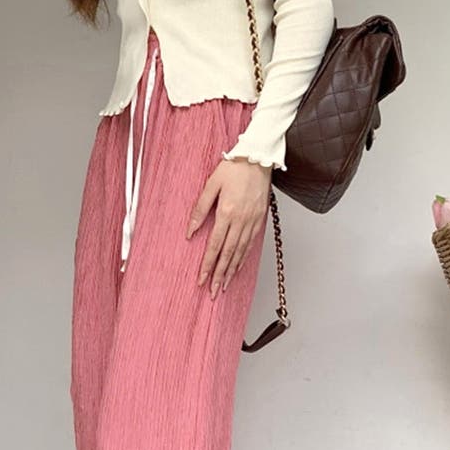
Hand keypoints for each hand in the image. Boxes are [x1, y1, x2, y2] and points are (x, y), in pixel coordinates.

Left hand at [186, 158, 271, 297]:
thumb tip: (190, 231)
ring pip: (240, 253)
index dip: (208, 265)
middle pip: (228, 255)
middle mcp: (241, 221)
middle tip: (213, 292)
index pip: (215, 246)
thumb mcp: (211, 184)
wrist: (258, 157)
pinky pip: (250, 245)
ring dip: (231, 272)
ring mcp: (251, 222)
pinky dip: (243, 259)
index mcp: (227, 212)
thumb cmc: (234, 167)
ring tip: (224, 286)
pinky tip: (237, 268)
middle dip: (219, 275)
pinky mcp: (259, 221)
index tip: (202, 279)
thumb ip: (200, 209)